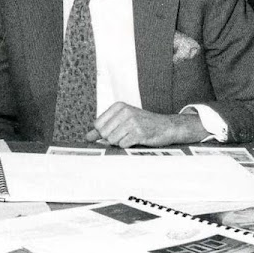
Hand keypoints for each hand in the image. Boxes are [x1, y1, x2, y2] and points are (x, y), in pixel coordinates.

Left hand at [86, 102, 204, 147]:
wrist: (166, 127)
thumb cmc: (143, 124)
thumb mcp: (122, 121)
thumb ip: (104, 128)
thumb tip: (87, 137)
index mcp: (118, 106)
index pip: (98, 124)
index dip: (103, 133)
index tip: (113, 133)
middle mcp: (124, 111)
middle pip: (104, 133)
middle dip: (112, 139)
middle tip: (125, 135)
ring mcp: (132, 122)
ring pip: (113, 140)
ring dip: (121, 143)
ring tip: (131, 137)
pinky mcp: (139, 133)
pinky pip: (123, 144)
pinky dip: (128, 146)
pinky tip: (136, 140)